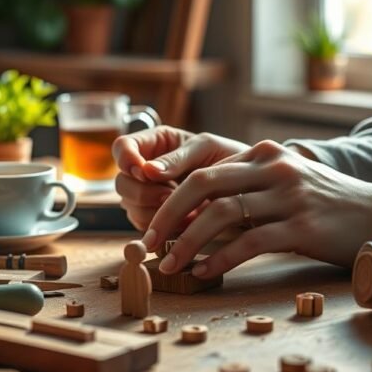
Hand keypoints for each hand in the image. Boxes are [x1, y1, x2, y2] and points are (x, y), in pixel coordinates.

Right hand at [112, 127, 249, 230]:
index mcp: (154, 144)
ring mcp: (148, 197)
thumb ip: (177, 157)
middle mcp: (145, 171)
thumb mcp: (206, 148)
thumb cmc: (230, 159)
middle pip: (121, 182)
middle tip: (169, 196)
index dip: (126, 160)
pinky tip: (187, 224)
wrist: (250, 191)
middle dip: (143, 192)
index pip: (122, 148)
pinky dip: (163, 228)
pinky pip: (146, 227)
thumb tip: (146, 170)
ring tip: (186, 212)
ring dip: (154, 212)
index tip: (143, 171)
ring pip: (130, 207)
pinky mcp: (158, 220)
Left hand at [144, 140, 371, 276]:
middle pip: (202, 184)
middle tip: (147, 244)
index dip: (170, 197)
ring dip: (186, 243)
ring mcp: (289, 195)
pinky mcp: (302, 227)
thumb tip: (194, 211)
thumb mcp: (285, 181)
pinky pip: (249, 243)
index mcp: (264, 153)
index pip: (203, 169)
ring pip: (220, 215)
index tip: (151, 223)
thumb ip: (247, 185)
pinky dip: (220, 259)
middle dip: (166, 216)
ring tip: (169, 265)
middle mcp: (274, 167)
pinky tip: (204, 272)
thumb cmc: (326, 204)